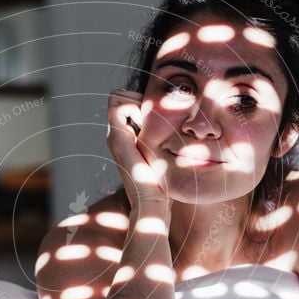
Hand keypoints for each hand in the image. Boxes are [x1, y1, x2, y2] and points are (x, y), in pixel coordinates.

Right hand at [107, 89, 170, 210]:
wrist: (151, 202)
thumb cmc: (160, 184)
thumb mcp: (162, 157)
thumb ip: (164, 144)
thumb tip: (183, 133)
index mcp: (125, 138)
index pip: (125, 102)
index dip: (141, 99)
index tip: (159, 111)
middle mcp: (116, 135)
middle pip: (119, 97)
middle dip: (138, 96)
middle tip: (156, 112)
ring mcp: (114, 136)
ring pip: (117, 98)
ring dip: (135, 100)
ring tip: (151, 118)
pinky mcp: (117, 139)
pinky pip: (117, 107)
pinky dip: (132, 107)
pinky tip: (146, 123)